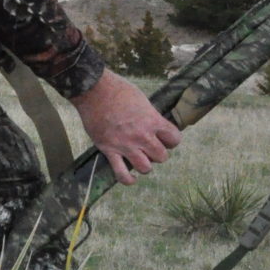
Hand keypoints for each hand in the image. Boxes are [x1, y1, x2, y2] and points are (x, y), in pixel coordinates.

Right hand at [70, 69, 180, 185]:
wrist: (94, 91)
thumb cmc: (118, 89)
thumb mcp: (141, 99)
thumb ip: (149, 115)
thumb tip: (154, 123)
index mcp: (152, 120)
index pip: (174, 139)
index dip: (172, 140)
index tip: (165, 137)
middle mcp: (142, 136)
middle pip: (162, 157)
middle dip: (158, 153)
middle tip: (150, 147)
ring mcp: (125, 145)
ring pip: (145, 168)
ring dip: (144, 165)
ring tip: (140, 158)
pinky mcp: (109, 150)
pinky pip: (122, 174)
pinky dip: (128, 179)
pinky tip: (131, 177)